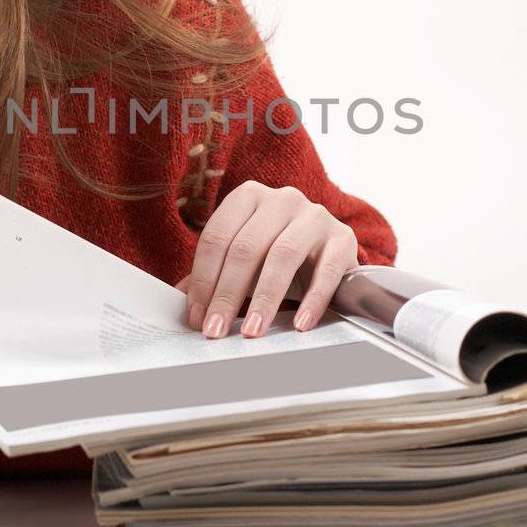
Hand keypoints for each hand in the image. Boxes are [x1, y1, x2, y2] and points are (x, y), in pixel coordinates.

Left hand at [176, 181, 357, 338]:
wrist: (328, 254)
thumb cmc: (277, 256)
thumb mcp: (245, 260)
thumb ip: (213, 276)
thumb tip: (183, 302)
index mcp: (248, 196)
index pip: (217, 237)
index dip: (203, 280)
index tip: (198, 316)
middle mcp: (282, 199)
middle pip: (246, 247)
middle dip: (227, 294)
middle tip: (217, 330)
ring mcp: (315, 215)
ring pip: (282, 256)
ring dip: (265, 298)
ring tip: (252, 329)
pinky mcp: (343, 238)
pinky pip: (326, 270)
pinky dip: (312, 300)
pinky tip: (300, 323)